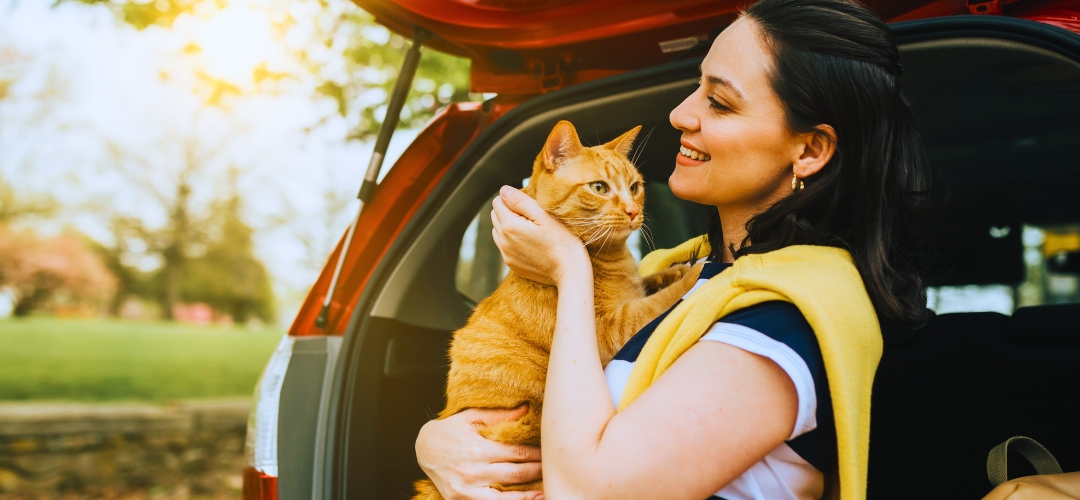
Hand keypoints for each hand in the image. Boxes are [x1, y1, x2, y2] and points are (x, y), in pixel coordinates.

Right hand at [416, 406, 543, 499]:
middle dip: (537, 472)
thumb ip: (499, 416)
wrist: (423, 448)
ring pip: (505, 498)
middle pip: (515, 475)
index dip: (536, 455)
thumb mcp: (471, 417)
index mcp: (477, 449)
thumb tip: (526, 409)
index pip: (516, 454)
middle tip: (553, 470)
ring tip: (545, 493)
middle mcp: (472, 472)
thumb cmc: (450, 430)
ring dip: (527, 496)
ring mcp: (466, 490)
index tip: (549, 453)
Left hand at [490, 186, 588, 286]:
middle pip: (495, 215)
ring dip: (508, 225)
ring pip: (497, 230)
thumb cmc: (562, 241)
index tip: (529, 205)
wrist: (569, 271)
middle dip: (509, 211)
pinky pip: (504, 245)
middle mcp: (503, 241)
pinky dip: (512, 240)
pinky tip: (529, 242)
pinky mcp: (511, 264)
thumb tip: (503, 190)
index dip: (513, 198)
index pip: (498, 201)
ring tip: (530, 228)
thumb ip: (520, 201)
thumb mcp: (544, 215)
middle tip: (531, 216)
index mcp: (510, 226)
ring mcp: (506, 255)